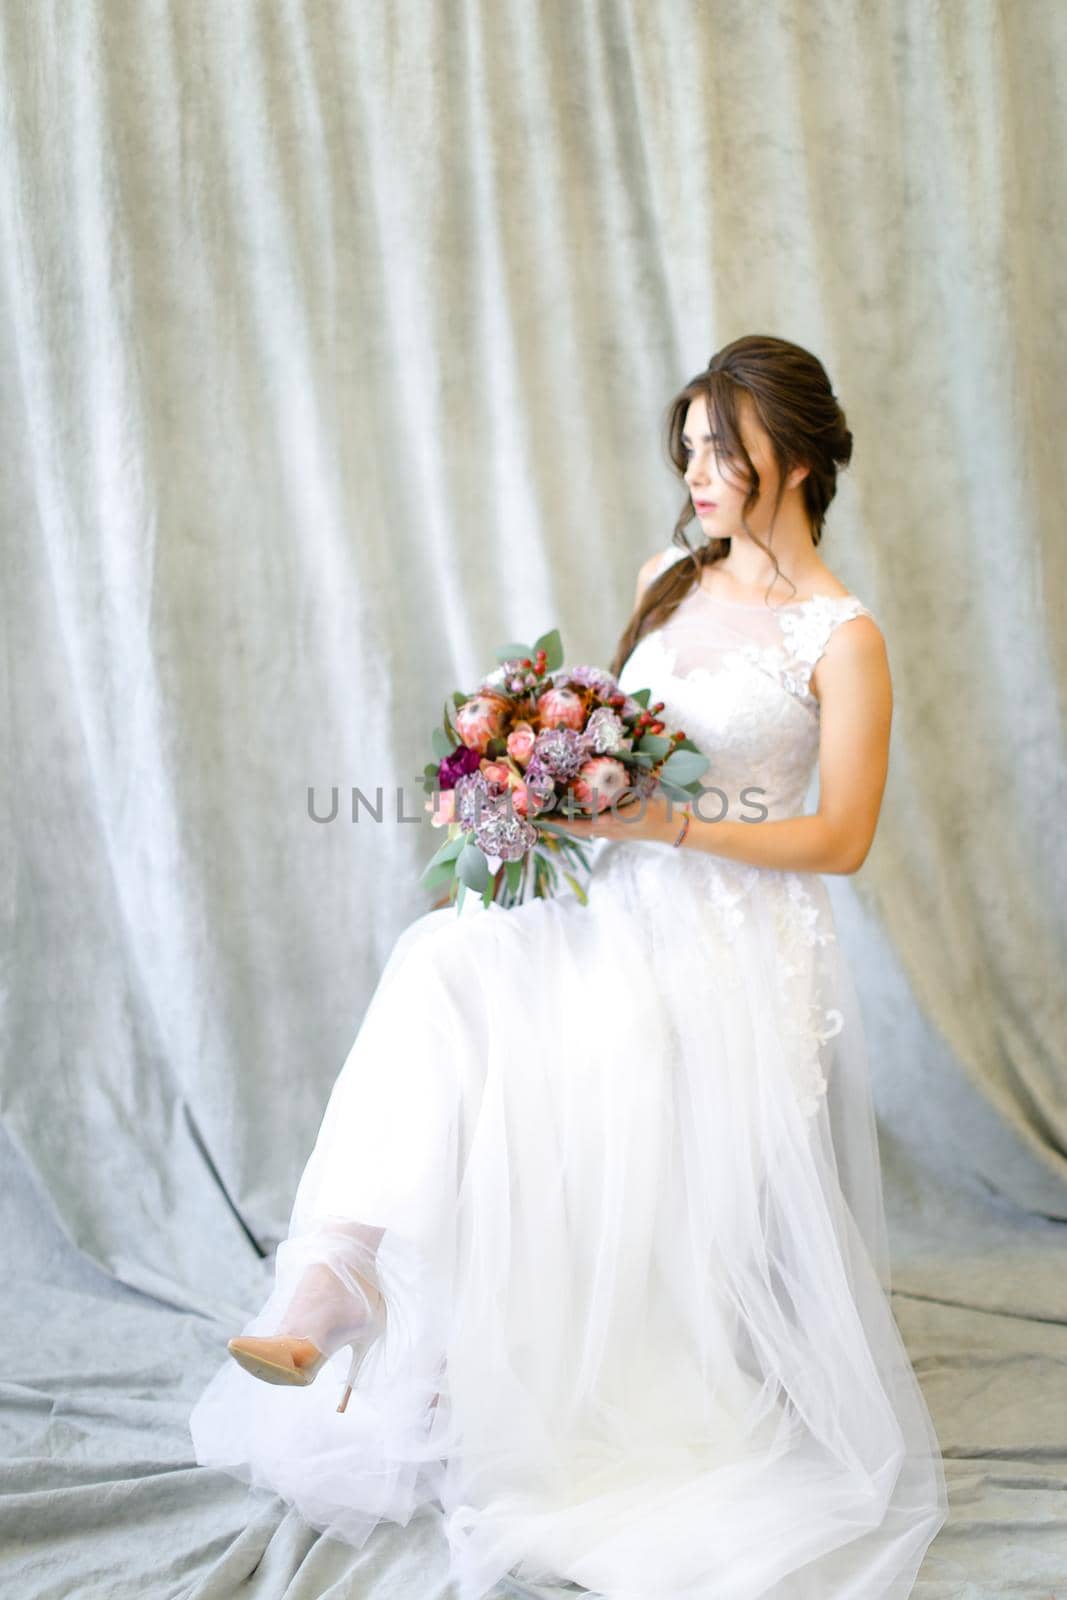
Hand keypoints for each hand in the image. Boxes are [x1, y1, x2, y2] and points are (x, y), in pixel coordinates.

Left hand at [541, 791, 681, 845]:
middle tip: (542, 819)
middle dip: (560, 825)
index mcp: (610, 825)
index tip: (546, 820)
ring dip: (569, 825)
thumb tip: (604, 803)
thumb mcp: (638, 806)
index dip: (562, 823)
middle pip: (578, 830)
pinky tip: (577, 818)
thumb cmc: (656, 814)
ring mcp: (612, 832)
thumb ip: (621, 806)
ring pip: (585, 830)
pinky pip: (594, 828)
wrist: (670, 829)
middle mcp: (608, 831)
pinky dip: (582, 824)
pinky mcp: (616, 831)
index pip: (580, 826)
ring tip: (553, 818)